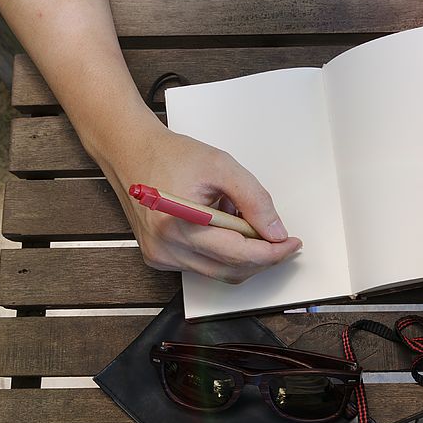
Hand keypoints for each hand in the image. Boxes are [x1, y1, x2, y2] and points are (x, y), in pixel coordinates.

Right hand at [98, 118, 301, 283]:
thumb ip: (255, 200)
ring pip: (221, 272)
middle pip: (233, 270)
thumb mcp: (223, 166)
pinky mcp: (160, 259)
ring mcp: (161, 256)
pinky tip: (220, 226)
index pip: (239, 254)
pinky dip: (223, 252)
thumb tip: (276, 232)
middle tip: (280, 239)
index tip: (291, 244)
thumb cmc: (171, 155)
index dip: (272, 253)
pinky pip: (205, 267)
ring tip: (239, 219)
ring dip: (242, 253)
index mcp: (179, 223)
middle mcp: (166, 247)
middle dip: (263, 257)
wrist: (130, 151)